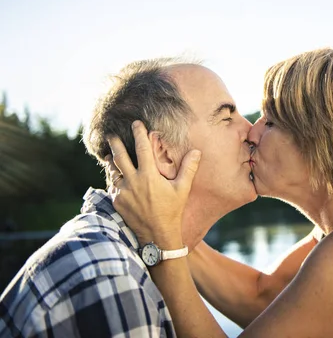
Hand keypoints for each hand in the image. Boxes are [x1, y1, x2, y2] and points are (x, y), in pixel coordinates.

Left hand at [106, 120, 200, 246]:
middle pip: (119, 156)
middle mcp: (133, 182)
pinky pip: (112, 185)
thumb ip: (188, 169)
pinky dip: (112, 177)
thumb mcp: (183, 189)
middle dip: (115, 143)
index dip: (139, 133)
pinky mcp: (116, 202)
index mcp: (149, 175)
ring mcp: (122, 192)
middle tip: (111, 134)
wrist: (157, 236)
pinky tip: (113, 174)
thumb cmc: (172, 211)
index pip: (142, 148)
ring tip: (109, 153)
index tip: (136, 123)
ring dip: (110, 160)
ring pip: (112, 171)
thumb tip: (196, 152)